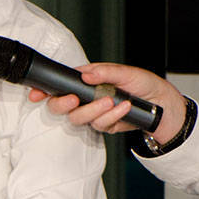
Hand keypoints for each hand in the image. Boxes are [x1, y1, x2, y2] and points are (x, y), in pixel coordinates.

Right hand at [29, 62, 186, 142]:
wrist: (162, 104)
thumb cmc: (143, 84)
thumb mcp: (125, 72)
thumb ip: (104, 72)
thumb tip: (86, 75)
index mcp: (86, 82)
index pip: (59, 86)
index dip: (44, 91)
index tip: (37, 94)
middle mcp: (86, 98)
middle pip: (61, 107)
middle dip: (63, 104)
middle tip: (73, 99)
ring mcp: (94, 114)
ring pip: (79, 119)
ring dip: (93, 110)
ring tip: (110, 101)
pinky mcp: (104, 126)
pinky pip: (100, 125)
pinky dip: (112, 116)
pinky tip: (123, 107)